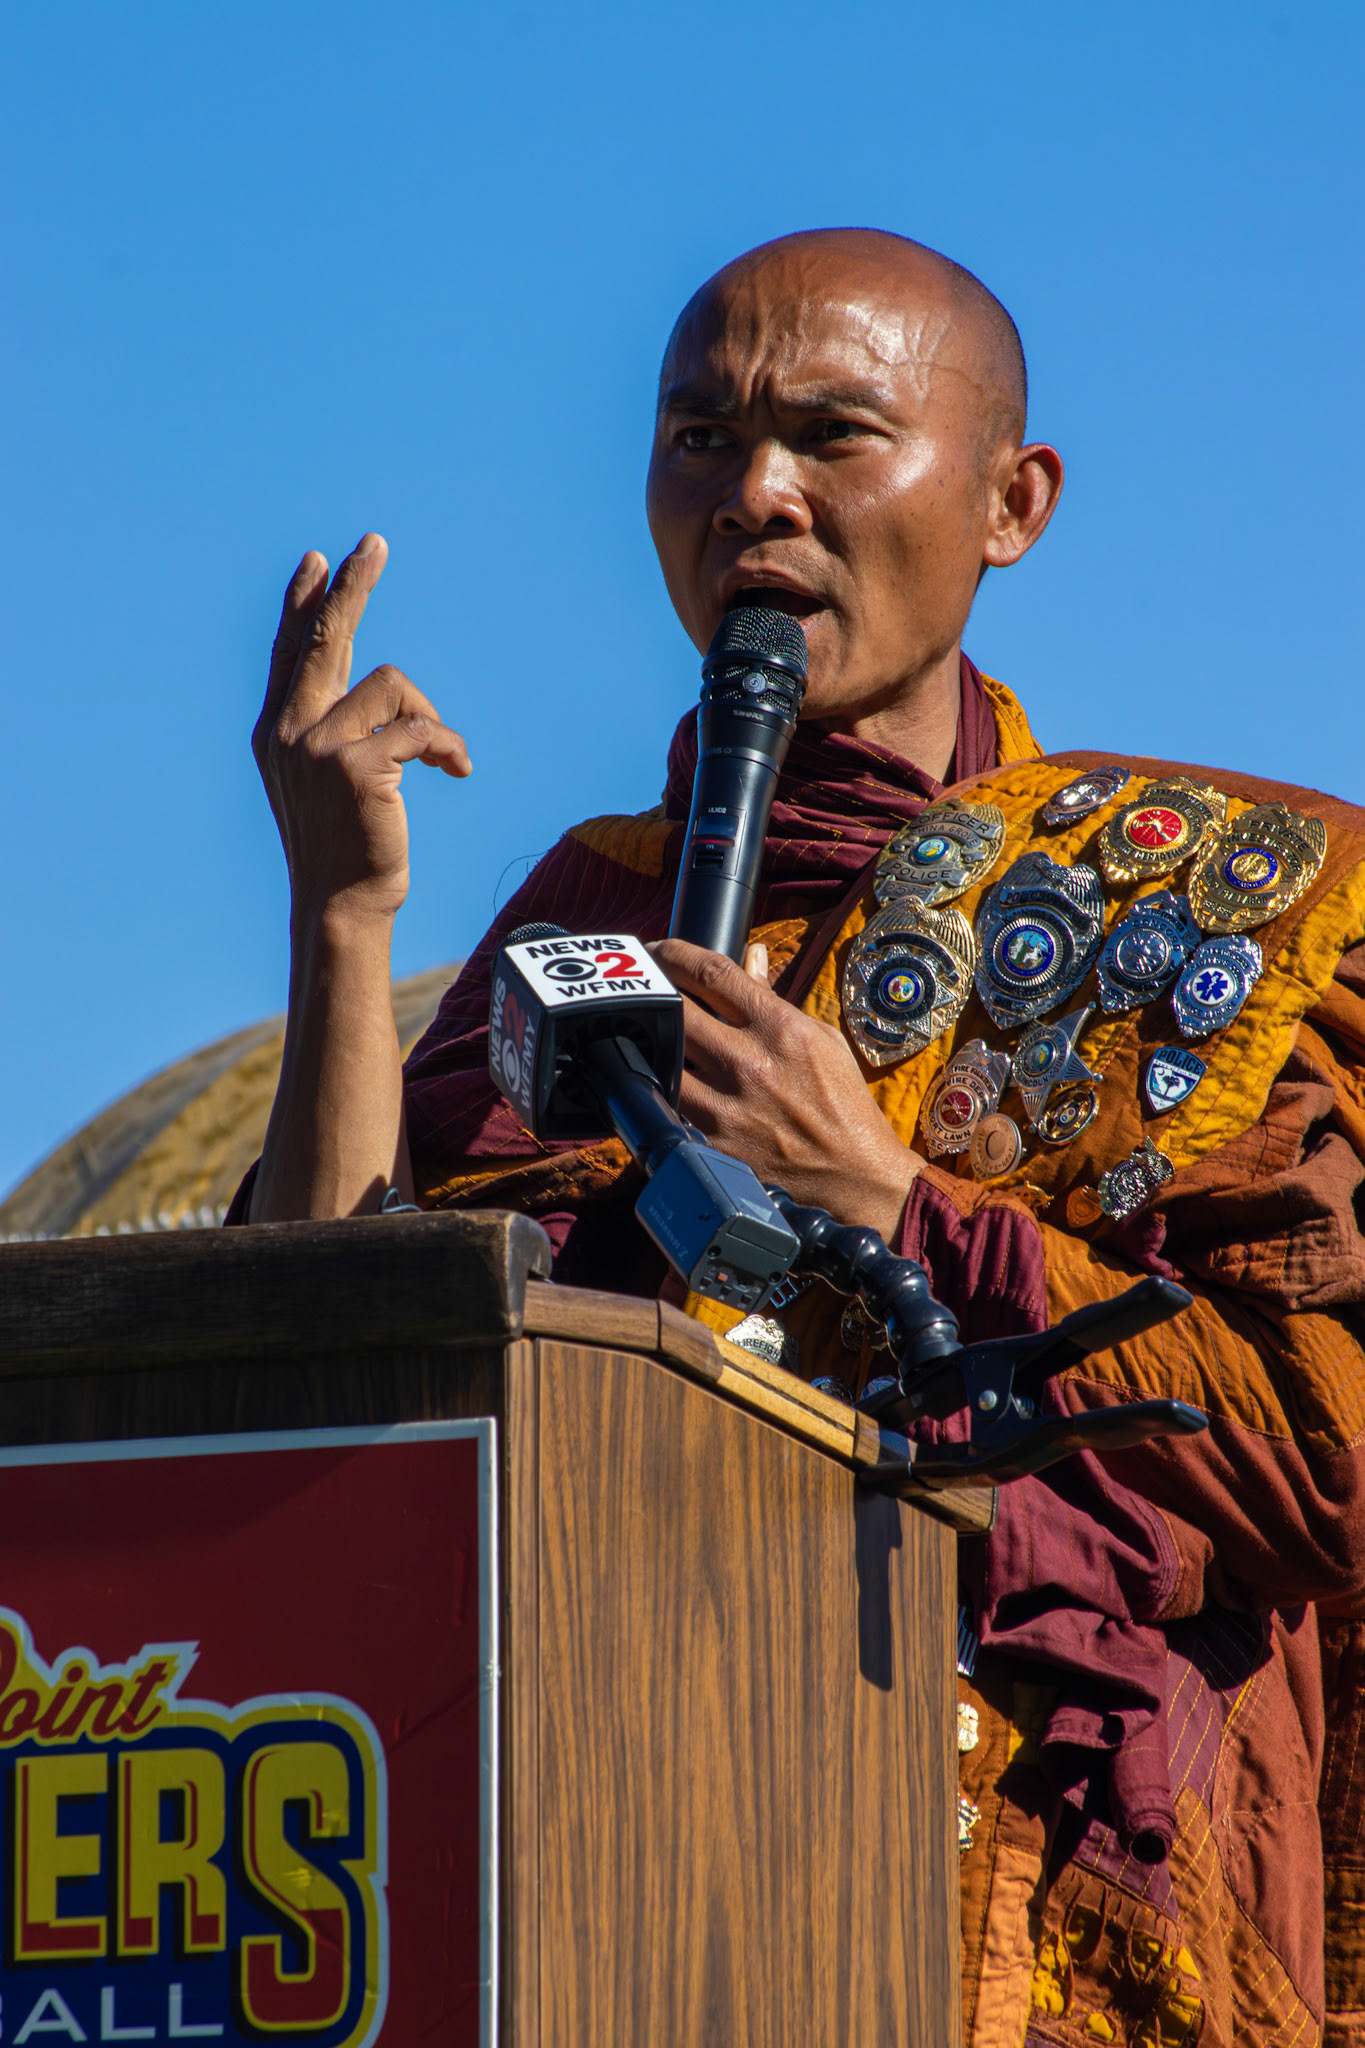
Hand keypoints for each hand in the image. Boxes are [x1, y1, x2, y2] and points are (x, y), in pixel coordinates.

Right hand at [252, 536, 470, 923]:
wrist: (340, 904)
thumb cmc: (346, 846)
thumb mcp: (327, 781)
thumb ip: (337, 732)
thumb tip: (378, 691)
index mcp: (276, 731)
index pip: (291, 651)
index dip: (306, 603)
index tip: (321, 560)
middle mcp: (286, 732)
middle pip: (324, 636)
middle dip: (353, 586)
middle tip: (376, 542)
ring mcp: (317, 747)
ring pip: (392, 685)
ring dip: (429, 717)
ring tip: (441, 757)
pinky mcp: (356, 767)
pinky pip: (420, 728)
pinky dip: (448, 746)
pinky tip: (457, 772)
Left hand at [650, 937, 923, 1242]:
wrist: (854, 1176)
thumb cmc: (841, 1102)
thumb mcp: (822, 1039)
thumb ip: (775, 997)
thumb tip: (750, 953)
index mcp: (781, 1029)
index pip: (712, 972)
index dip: (675, 953)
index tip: (659, 949)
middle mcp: (748, 1063)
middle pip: (675, 1008)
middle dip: (650, 987)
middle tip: (637, 983)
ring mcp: (725, 1106)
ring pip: (661, 1056)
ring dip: (648, 1039)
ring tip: (640, 1030)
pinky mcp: (710, 1143)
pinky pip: (665, 1103)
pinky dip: (655, 1085)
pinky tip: (652, 1075)